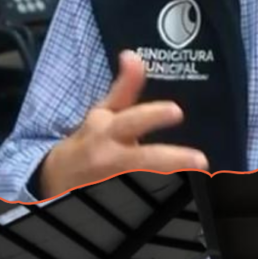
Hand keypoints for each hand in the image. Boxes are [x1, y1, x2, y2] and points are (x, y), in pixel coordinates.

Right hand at [39, 50, 207, 196]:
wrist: (55, 180)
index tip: (177, 111)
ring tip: (200, 181)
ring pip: (145, 184)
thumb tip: (133, 55)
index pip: (131, 121)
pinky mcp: (120, 203)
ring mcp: (114, 183)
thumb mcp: (102, 114)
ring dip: (172, 181)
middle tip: (201, 160)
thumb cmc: (89, 141)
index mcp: (107, 131)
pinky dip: (162, 199)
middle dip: (172, 159)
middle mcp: (110, 158)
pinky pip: (144, 202)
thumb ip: (124, 89)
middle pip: (144, 159)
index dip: (153, 116)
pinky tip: (185, 197)